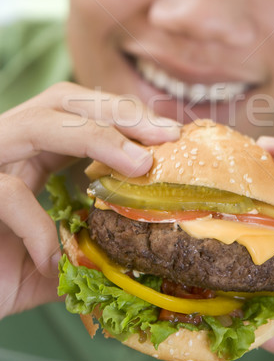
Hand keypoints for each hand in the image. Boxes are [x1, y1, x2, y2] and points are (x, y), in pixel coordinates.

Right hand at [0, 82, 179, 318]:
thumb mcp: (53, 260)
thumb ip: (88, 249)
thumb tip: (141, 253)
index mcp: (30, 150)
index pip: (81, 111)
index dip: (126, 116)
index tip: (170, 136)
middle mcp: (6, 143)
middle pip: (64, 101)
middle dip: (120, 113)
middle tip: (167, 136)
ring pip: (38, 124)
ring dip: (95, 138)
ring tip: (138, 166)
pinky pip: (6, 193)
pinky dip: (37, 224)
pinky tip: (52, 256)